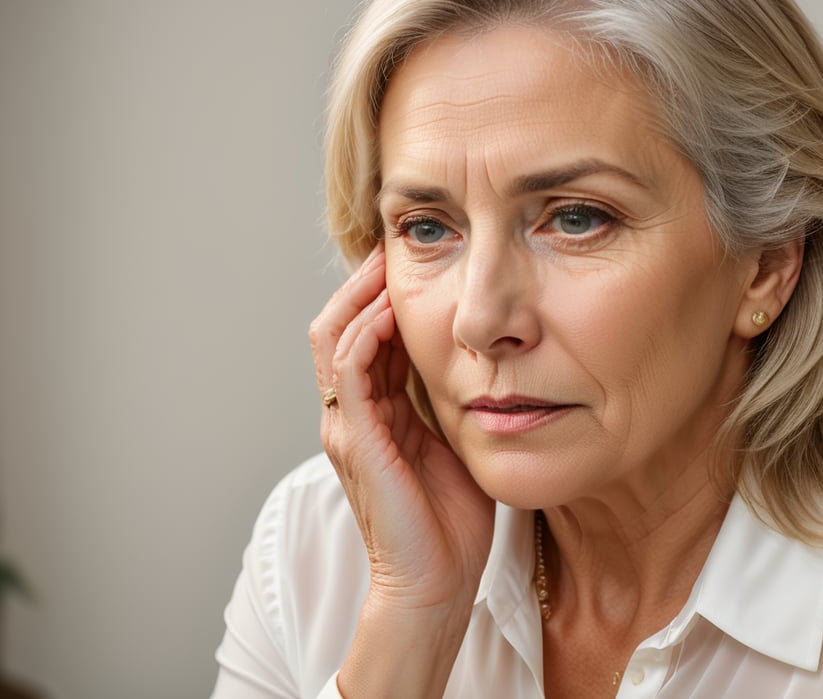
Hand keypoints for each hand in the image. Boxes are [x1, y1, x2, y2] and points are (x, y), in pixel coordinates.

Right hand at [309, 244, 494, 618]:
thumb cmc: (451, 522)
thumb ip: (451, 400)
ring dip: (361, 296)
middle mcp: (351, 414)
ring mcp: (347, 426)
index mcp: (374, 414)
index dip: (382, 295)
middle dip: (364, 283)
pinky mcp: (356, 440)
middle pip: (340, 326)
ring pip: (335, 337)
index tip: (413, 260)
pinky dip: (367, 333)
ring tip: (389, 263)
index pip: (366, 336)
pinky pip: (350, 370)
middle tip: (393, 246)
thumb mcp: (455, 442)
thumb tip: (478, 357)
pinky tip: (394, 310)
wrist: (436, 584)